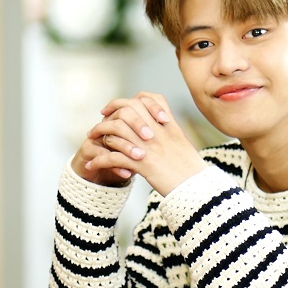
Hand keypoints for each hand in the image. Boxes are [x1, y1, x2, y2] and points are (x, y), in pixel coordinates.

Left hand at [84, 92, 206, 195]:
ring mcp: (149, 147)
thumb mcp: (181, 142)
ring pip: (116, 130)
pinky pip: (113, 157)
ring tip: (91, 140)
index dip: (125, 101)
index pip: (144, 99)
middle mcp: (157, 131)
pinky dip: (99, 160)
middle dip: (109, 113)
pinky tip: (91, 165)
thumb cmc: (190, 168)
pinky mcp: (142, 165)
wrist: (196, 188)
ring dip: (100, 134)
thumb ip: (167, 130)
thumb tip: (157, 124)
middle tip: (99, 120)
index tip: (113, 108)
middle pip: (126, 110)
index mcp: (167, 124)